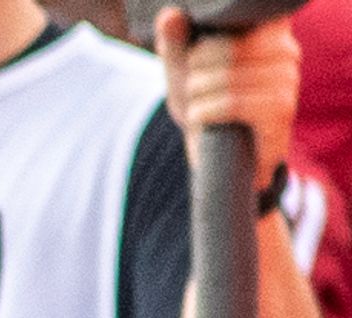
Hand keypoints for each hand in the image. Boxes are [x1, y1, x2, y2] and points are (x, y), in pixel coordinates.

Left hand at [160, 9, 298, 185]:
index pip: (233, 21)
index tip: (196, 62)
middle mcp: (285, 50)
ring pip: (226, 76)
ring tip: (202, 107)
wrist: (218, 160)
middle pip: (225, 47)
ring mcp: (288, 80)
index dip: (201, 46)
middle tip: (197, 92)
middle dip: (195, 74)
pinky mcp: (281, 110)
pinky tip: (205, 121)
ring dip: (198, 97)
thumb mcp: (182, 71)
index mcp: (268, 31)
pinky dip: (205, 113)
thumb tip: (169, 15)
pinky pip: (232, 102)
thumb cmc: (204, 106)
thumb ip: (174, 41)